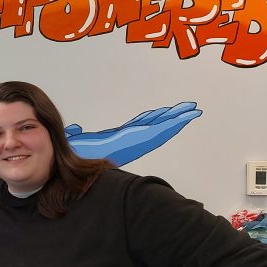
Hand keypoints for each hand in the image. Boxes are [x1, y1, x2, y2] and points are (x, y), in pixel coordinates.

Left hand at [65, 102, 200, 166]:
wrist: (83, 159)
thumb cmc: (80, 154)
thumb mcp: (78, 140)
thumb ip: (77, 134)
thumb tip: (73, 129)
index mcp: (121, 139)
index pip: (140, 126)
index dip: (152, 119)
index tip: (161, 112)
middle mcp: (133, 139)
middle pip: (155, 124)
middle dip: (170, 116)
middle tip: (187, 107)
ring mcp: (140, 139)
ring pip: (162, 125)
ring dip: (177, 117)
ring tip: (192, 109)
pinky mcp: (143, 138)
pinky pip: (163, 128)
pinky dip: (176, 121)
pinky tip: (187, 115)